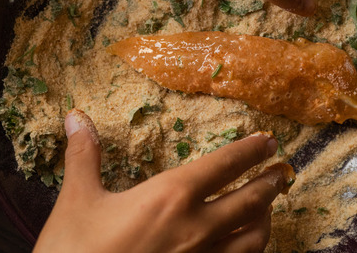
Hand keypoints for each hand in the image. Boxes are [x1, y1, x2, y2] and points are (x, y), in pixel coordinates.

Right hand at [34, 109, 293, 252]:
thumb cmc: (74, 251)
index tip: (267, 140)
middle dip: (269, 183)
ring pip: (254, 240)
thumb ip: (83, 156)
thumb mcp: (76, 200)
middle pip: (249, 201)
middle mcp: (196, 228)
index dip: (248, 151)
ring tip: (269, 209)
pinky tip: (245, 248)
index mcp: (170, 197)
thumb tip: (76, 117)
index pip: (222, 166)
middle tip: (282, 171)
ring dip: (265, 220)